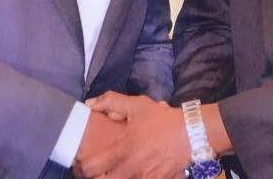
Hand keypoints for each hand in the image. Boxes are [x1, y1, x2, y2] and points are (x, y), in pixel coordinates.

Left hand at [74, 92, 189, 178]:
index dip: (82, 167)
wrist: (191, 134)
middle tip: (98, 170)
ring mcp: (144, 178)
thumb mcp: (138, 105)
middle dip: (97, 177)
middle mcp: (131, 168)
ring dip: (115, 176)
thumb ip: (111, 101)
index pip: (92, 167)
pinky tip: (134, 171)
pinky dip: (134, 178)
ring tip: (116, 169)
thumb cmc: (162, 120)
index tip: (81, 162)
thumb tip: (90, 103)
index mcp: (123, 149)